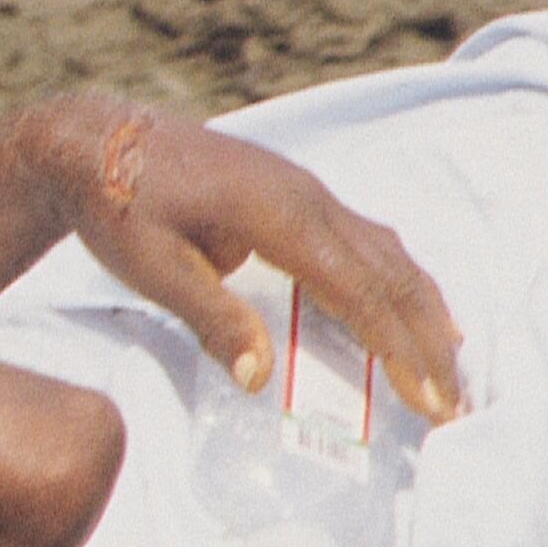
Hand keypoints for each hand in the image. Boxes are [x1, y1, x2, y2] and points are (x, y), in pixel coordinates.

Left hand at [7, 93, 468, 421]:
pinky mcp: (298, 198)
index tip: (424, 396)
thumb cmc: (119, 205)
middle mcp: (309, 198)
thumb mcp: (153, 267)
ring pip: (389, 255)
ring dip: (423, 313)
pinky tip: (412, 314)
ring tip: (449, 369)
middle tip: (451, 405)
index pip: (358, 288)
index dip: (395, 345)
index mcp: (280, 214)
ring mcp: (308, 193)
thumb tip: (261, 380)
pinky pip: (367, 243)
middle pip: (391, 273)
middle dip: (427, 342)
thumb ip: (211, 318)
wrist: (96, 141)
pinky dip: (399, 284)